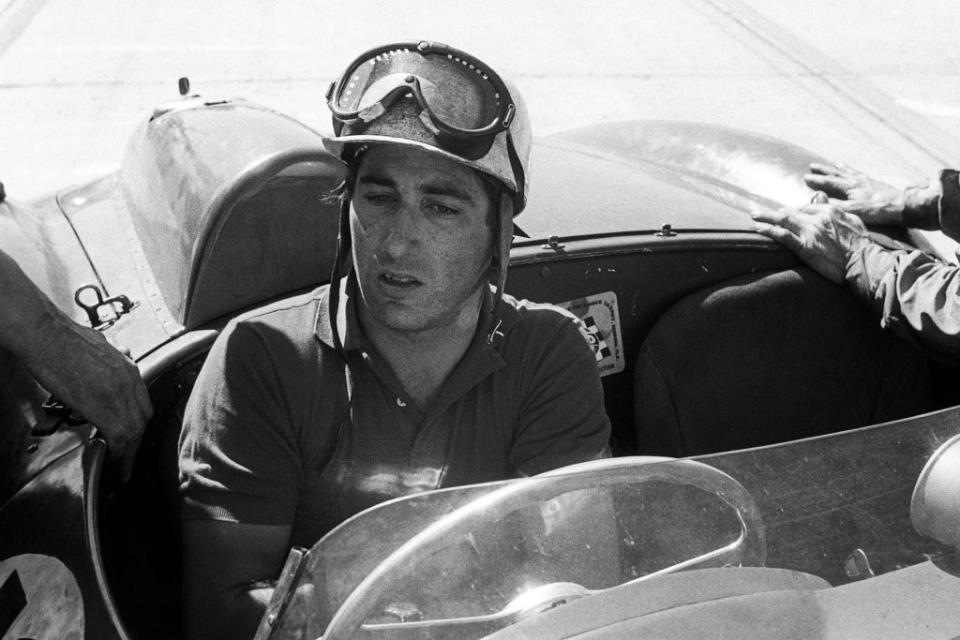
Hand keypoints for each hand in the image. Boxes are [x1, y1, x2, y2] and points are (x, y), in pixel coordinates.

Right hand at [21, 316, 152, 480]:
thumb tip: (113, 365)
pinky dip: (118, 451)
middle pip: (143, 420)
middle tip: (127, 456)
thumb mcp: (100, 347)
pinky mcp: (100, 403)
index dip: (139, 424)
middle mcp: (129, 381)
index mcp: (128, 368)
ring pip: (134, 430)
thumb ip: (112, 362)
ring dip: (128, 451)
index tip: (132, 437)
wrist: (45, 333)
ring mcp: (117, 392)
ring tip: (121, 466)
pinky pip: (119, 434)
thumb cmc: (63, 338)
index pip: (144, 404)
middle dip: (136, 440)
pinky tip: (111, 458)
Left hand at [752, 203, 870, 284]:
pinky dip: (768, 230)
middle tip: (764, 213)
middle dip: (777, 212)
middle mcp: (818, 218)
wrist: (864, 262)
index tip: (787, 214)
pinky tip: (758, 228)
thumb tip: (820, 198)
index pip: (807, 208)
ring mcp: (810, 232)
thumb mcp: (852, 221)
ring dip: (766, 216)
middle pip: (792, 212)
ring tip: (755, 215)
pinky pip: (781, 235)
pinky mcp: (804, 246)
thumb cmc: (862, 245)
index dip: (795, 212)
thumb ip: (835, 210)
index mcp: (831, 211)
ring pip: (783, 219)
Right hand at [804, 163, 939, 228]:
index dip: (817, 181)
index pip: (829, 183)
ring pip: (850, 172)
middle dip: (824, 171)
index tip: (804, 177)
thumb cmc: (881, 210)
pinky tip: (857, 174)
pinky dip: (855, 172)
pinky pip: (862, 175)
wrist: (907, 206)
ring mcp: (869, 181)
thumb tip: (815, 204)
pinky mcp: (879, 185)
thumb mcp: (854, 211)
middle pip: (838, 174)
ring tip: (833, 164)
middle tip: (812, 165)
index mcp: (851, 187)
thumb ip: (834, 207)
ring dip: (840, 169)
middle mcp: (859, 181)